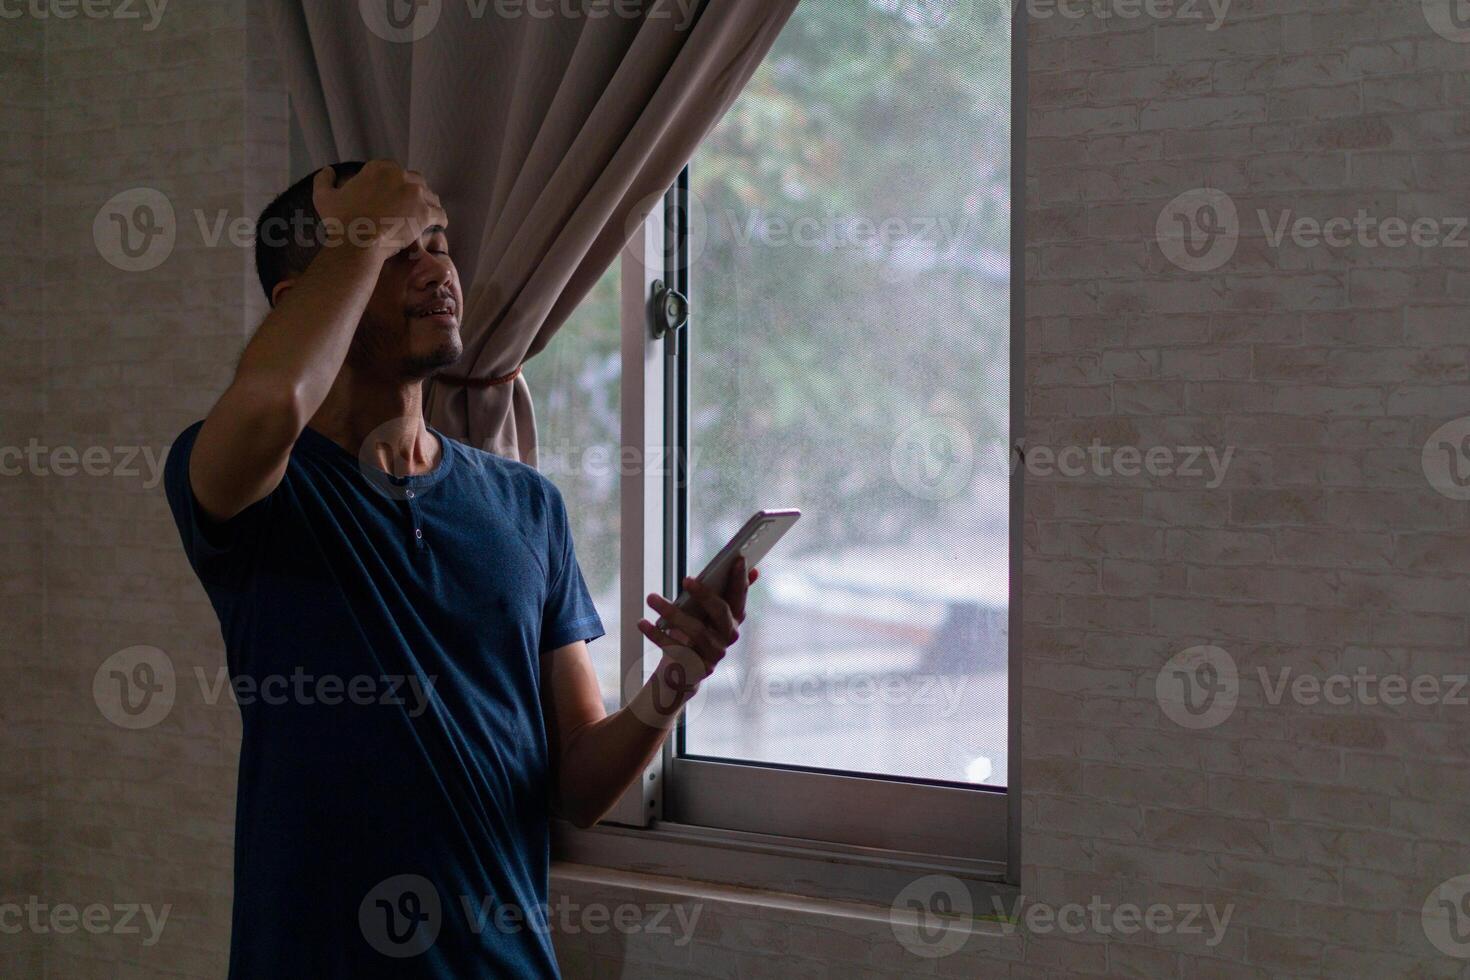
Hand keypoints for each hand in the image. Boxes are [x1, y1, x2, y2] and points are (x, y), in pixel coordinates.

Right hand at [312, 160, 446, 254]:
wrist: (357, 242)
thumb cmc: (341, 221)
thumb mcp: (324, 197)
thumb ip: (324, 180)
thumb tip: (328, 170)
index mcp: (379, 168)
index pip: (395, 172)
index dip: (396, 186)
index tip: (394, 200)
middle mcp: (400, 175)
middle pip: (416, 182)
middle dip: (414, 194)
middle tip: (409, 210)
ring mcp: (416, 193)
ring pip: (430, 197)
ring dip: (428, 206)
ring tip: (423, 219)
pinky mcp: (426, 212)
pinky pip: (441, 214)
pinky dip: (440, 220)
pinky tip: (436, 226)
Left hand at [637, 557, 759, 674]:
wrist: (682, 670)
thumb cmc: (693, 632)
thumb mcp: (705, 611)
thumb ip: (720, 591)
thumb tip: (746, 567)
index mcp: (734, 618)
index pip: (739, 596)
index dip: (740, 579)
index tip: (736, 560)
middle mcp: (729, 636)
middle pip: (721, 612)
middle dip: (705, 594)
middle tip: (686, 579)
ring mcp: (714, 654)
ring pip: (695, 630)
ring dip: (671, 612)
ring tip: (651, 598)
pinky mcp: (697, 668)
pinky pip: (675, 648)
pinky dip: (656, 634)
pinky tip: (642, 622)